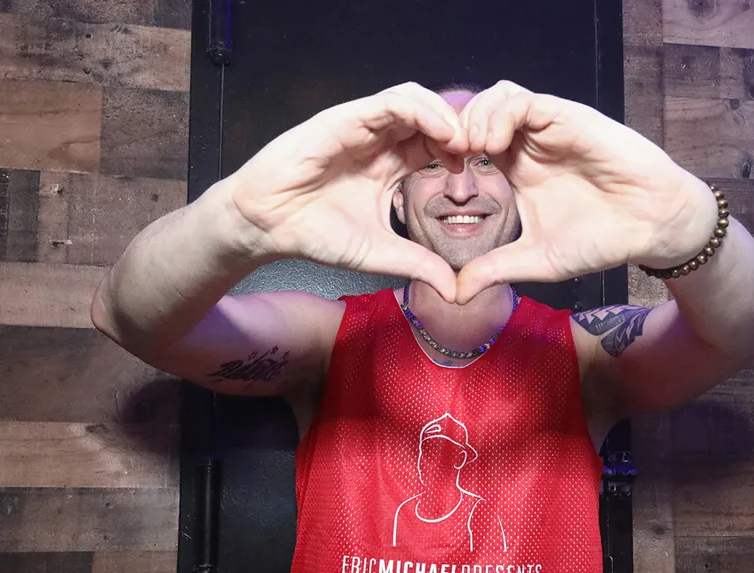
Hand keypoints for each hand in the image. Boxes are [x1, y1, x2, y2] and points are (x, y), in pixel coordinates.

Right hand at [220, 82, 468, 301]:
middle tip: (485, 151)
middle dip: (462, 129)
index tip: (480, 176)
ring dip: (446, 116)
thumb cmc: (317, 234)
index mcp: (391, 166)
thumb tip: (455, 291)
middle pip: (433, 117)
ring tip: (464, 142)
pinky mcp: (347, 117)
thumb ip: (418, 264)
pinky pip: (392, 102)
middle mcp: (381, 141)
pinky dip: (422, 110)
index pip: (437, 146)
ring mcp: (364, 126)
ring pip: (417, 101)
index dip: (462, 154)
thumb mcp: (380, 253)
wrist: (269, 225)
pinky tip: (441, 131)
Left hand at [454, 81, 716, 302]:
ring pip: (497, 97)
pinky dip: (500, 115)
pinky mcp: (568, 117)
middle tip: (445, 157)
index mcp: (518, 169)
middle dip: (453, 128)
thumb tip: (455, 295)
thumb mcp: (538, 261)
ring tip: (470, 150)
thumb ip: (496, 270)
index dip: (447, 152)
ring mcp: (549, 128)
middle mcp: (530, 143)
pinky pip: (524, 101)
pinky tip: (493, 145)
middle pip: (477, 111)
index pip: (470, 142)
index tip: (438, 177)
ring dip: (474, 117)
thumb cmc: (601, 240)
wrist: (651, 226)